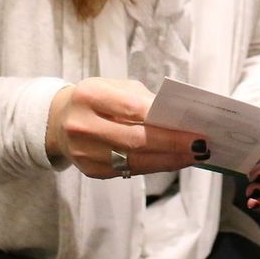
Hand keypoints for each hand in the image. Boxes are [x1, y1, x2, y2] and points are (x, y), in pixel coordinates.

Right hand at [48, 78, 207, 179]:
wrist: (58, 121)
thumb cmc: (97, 99)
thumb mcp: (115, 87)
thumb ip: (143, 99)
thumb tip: (178, 118)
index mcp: (89, 96)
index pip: (131, 109)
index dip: (163, 120)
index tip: (193, 126)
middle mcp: (82, 126)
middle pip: (135, 140)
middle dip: (173, 144)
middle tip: (201, 145)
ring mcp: (84, 152)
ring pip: (135, 161)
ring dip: (169, 160)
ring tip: (195, 156)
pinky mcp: (91, 171)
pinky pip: (130, 170)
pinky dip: (156, 165)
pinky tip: (174, 161)